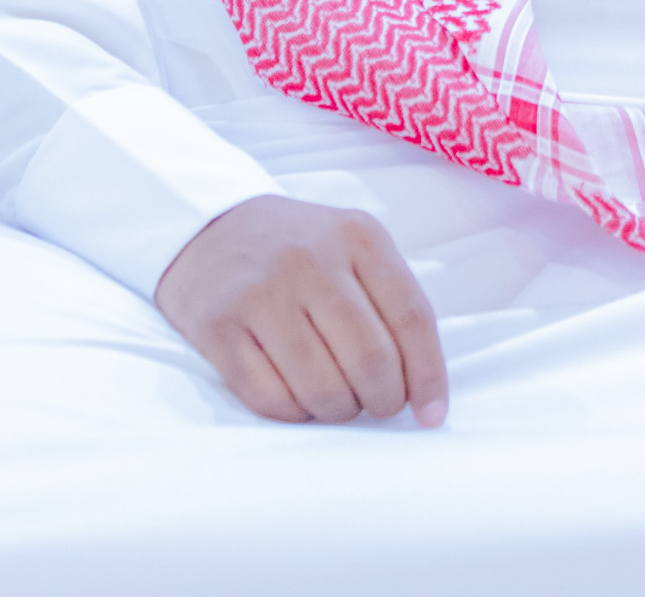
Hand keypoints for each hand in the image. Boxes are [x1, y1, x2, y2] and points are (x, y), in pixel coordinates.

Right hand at [154, 194, 447, 427]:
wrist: (212, 229)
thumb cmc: (301, 249)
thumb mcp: (354, 246)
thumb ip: (392, 300)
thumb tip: (423, 387)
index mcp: (356, 235)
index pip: (411, 316)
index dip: (429, 375)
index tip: (432, 415)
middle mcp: (309, 259)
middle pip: (370, 358)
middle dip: (383, 399)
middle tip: (377, 404)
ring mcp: (260, 292)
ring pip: (322, 388)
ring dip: (339, 411)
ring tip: (337, 398)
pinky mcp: (218, 327)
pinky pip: (271, 400)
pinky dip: (295, 415)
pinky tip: (299, 398)